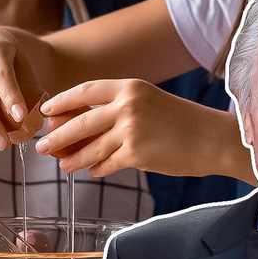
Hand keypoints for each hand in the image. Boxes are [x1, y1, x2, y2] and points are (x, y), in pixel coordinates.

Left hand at [36, 79, 257, 184]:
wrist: (214, 139)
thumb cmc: (186, 124)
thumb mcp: (152, 103)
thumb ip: (121, 109)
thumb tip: (85, 127)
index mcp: (130, 87)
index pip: (85, 91)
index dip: (62, 101)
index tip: (47, 111)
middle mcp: (127, 105)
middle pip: (80, 122)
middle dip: (58, 136)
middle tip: (43, 146)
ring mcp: (131, 130)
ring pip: (90, 147)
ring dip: (73, 158)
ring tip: (63, 165)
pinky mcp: (136, 154)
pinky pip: (107, 164)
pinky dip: (98, 169)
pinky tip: (92, 171)